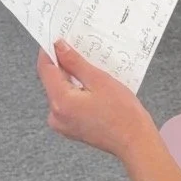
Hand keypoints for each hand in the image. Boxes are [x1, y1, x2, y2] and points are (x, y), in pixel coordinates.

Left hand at [37, 39, 153, 161]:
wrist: (135, 142)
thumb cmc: (122, 113)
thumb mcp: (99, 80)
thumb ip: (75, 63)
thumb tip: (59, 47)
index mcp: (60, 102)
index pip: (45, 69)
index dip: (49, 51)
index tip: (56, 38)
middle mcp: (55, 115)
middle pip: (52, 81)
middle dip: (63, 64)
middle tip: (78, 48)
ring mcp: (62, 124)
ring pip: (61, 92)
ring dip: (71, 78)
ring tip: (89, 67)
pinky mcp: (70, 128)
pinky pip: (68, 103)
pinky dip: (76, 92)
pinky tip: (91, 86)